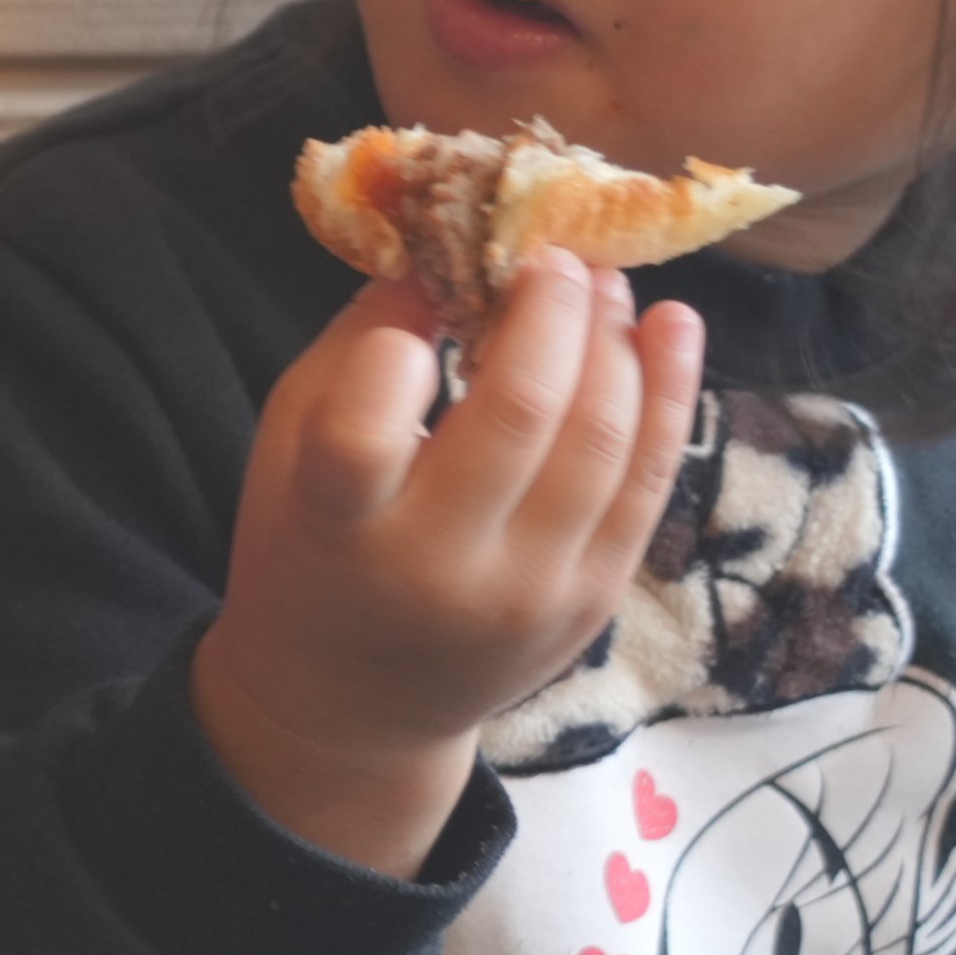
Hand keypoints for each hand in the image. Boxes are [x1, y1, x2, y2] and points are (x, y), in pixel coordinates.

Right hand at [192, 251, 706, 873]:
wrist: (353, 703)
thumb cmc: (305, 551)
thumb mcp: (285, 449)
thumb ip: (355, 350)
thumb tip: (446, 251)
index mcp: (336, 530)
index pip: (362, 437)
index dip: (395, 358)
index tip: (423, 300)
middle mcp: (438, 569)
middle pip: (518, 417)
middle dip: (548, 312)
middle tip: (552, 255)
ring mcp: (530, 590)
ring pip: (601, 442)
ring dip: (614, 343)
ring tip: (604, 281)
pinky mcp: (592, 599)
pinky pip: (649, 484)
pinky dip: (668, 394)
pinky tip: (670, 327)